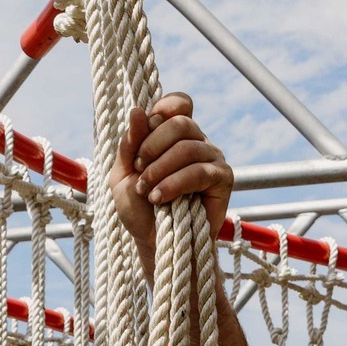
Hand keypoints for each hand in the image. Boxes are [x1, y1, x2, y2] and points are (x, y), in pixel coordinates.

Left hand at [107, 93, 233, 276]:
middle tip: (138, 170)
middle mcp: (195, 141)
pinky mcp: (222, 178)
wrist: (153, 242)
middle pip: (180, 122)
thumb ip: (129, 145)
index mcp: (173, 135)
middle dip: (151, 146)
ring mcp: (211, 158)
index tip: (144, 128)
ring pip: (187, 147)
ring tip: (146, 191)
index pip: (179, 103)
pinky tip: (159, 198)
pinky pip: (199, 171)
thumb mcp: (123, 175)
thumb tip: (138, 112)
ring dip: (159, 169)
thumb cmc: (139, 209)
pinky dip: (174, 184)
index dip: (163, 109)